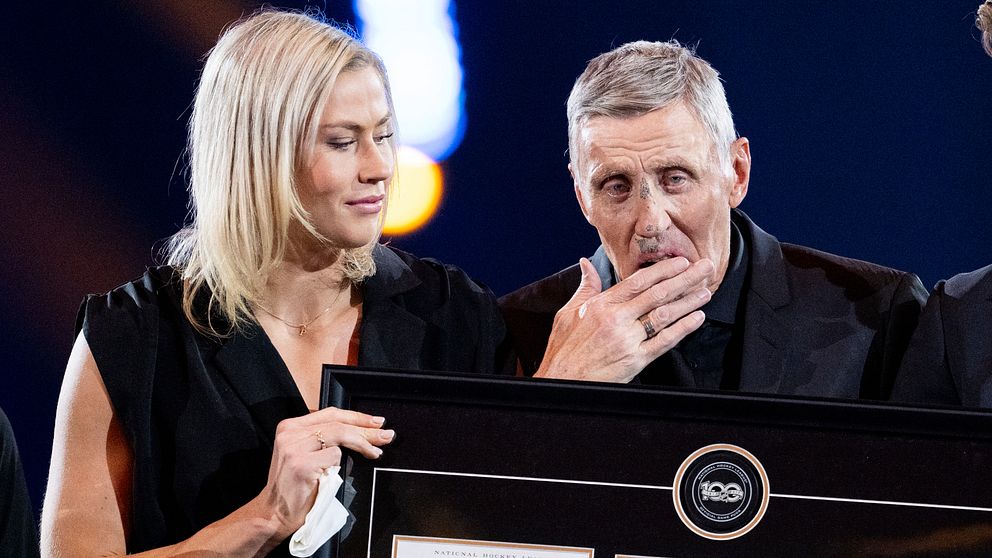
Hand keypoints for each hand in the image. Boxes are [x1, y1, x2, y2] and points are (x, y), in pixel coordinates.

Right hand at [259, 407, 393, 537]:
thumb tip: (358, 430)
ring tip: (375, 452)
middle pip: (337, 423)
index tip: (376, 422)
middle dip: (366, 429)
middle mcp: (290, 433)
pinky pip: (333, 457)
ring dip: (362, 444)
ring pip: (339, 436)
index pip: (330, 413)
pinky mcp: (301, 464)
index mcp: (290, 427)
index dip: (356, 416)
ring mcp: (294, 448)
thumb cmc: (294, 486)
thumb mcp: (303, 454)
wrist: (274, 513)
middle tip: (386, 435)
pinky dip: (339, 465)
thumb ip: (322, 438)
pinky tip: (335, 474)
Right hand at [535, 256, 712, 382]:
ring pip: (664, 315)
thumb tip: (586, 263)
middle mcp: (616, 320)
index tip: (681, 261)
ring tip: (705, 292)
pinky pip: (664, 342)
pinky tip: (696, 318)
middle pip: (658, 294)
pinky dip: (683, 329)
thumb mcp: (568, 312)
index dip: (663, 270)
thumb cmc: (564, 349)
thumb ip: (585, 287)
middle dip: (685, 279)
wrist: (561, 381)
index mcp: (602, 305)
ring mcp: (627, 340)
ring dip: (688, 302)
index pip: (638, 281)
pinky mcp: (635, 360)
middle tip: (705, 268)